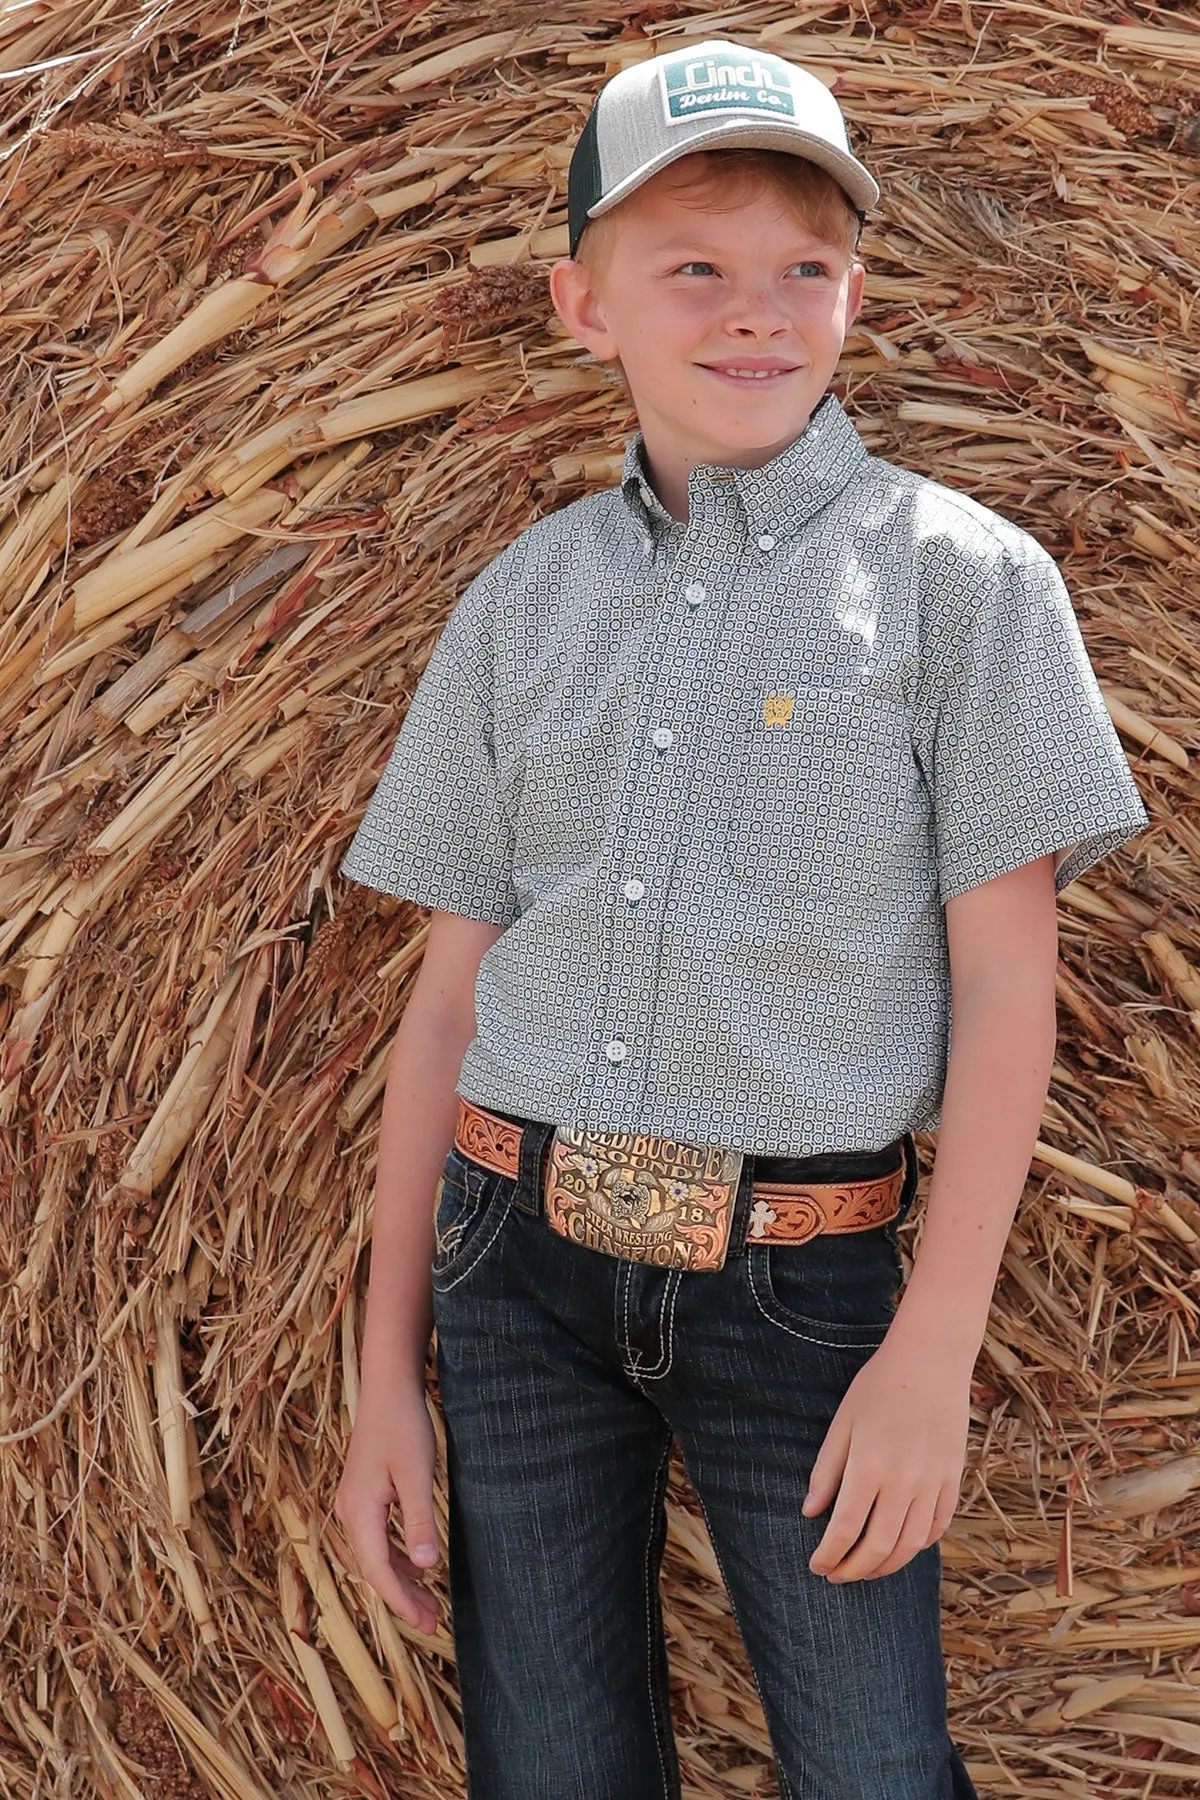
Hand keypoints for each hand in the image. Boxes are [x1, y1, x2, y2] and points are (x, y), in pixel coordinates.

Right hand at [335, 1383, 441, 1633]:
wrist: (387, 1387)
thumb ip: (420, 1520)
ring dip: (401, 1580)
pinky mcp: (363, 1495)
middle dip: (402, 1597)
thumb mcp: (418, 1474)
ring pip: (375, 1555)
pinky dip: (397, 1557)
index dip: (400, 1599)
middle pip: (374, 1568)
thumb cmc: (403, 1425)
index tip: (425, 1622)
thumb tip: (428, 1568)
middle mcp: (349, 1511)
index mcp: (359, 1510)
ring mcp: (353, 1503)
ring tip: (429, 1604)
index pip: (378, 1569)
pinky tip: (417, 1567)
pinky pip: (377, 1538)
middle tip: (433, 1623)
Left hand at [800, 1333, 970, 1581]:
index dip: (829, 1555)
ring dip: (887, 1565)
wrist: (931, 1359)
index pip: (845, 1529)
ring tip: (866, 1569)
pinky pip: (938, 1526)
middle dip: (854, 1569)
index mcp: (870, 1466)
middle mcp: (904, 1481)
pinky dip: (920, 1545)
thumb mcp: (842, 1422)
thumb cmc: (879, 1385)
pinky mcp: (954, 1478)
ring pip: (911, 1545)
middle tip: (836, 1576)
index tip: (816, 1566)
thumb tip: (810, 1513)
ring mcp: (933, 1482)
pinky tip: (902, 1546)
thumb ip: (826, 1470)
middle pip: (879, 1546)